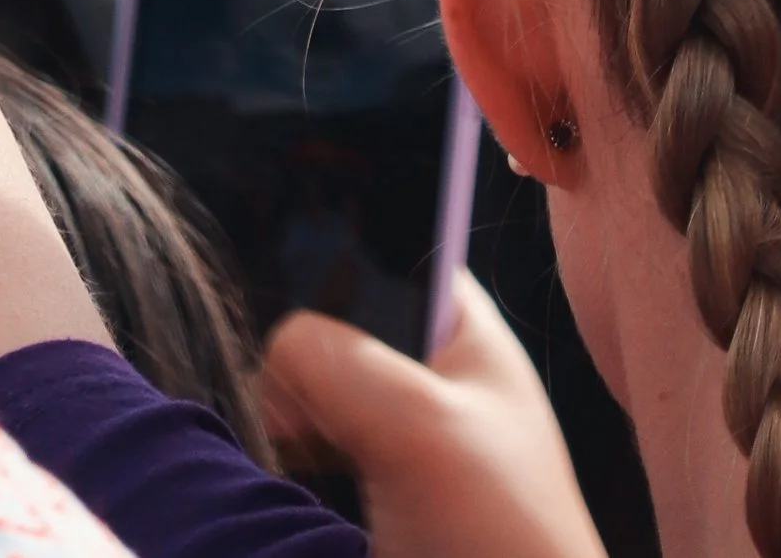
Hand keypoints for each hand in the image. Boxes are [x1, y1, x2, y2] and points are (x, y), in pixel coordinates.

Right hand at [261, 270, 606, 557]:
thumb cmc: (504, 536)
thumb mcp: (422, 425)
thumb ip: (343, 363)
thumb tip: (277, 349)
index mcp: (466, 333)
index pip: (393, 251)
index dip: (339, 256)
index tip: (284, 275)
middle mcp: (435, 380)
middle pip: (344, 328)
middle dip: (305, 350)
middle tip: (289, 388)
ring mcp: (405, 444)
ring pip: (323, 397)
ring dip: (294, 410)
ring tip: (286, 434)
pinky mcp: (377, 502)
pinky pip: (316, 459)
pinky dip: (293, 461)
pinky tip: (285, 470)